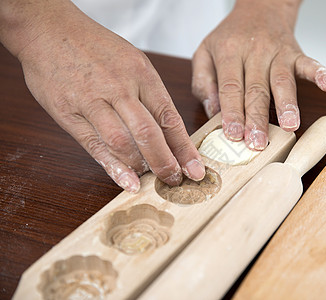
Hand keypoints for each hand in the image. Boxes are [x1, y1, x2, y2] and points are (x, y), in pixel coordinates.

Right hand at [14, 2, 204, 192]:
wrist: (49, 30)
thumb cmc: (95, 47)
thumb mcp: (132, 61)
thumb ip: (149, 94)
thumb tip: (167, 131)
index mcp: (141, 73)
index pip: (169, 117)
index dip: (184, 147)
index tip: (195, 168)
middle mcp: (120, 87)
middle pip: (149, 133)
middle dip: (166, 163)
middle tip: (175, 179)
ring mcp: (92, 101)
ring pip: (123, 142)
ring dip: (141, 166)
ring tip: (152, 180)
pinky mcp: (69, 113)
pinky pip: (94, 145)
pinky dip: (113, 167)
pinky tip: (126, 181)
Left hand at [192, 0, 325, 149]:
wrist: (259, 8)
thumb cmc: (232, 36)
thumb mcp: (205, 52)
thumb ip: (203, 81)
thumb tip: (212, 111)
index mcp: (229, 53)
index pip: (230, 87)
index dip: (232, 112)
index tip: (234, 134)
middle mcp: (254, 52)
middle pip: (256, 89)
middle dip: (257, 118)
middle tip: (258, 141)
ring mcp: (277, 53)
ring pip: (282, 81)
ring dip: (287, 104)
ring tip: (289, 126)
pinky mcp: (295, 53)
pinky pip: (309, 63)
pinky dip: (321, 73)